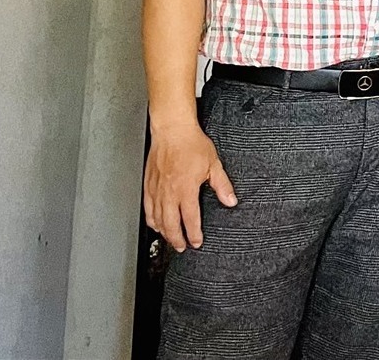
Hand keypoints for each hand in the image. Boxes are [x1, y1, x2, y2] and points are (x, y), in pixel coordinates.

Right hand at [143, 120, 235, 251]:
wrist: (172, 130)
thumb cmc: (191, 144)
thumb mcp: (213, 164)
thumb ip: (222, 185)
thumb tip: (231, 200)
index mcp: (186, 189)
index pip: (190, 219)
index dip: (193, 234)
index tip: (196, 242)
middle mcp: (169, 192)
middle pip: (170, 224)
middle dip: (177, 239)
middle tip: (182, 247)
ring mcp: (157, 189)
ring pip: (157, 219)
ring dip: (164, 232)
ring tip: (170, 240)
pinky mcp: (148, 185)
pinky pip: (148, 208)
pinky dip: (151, 219)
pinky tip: (155, 224)